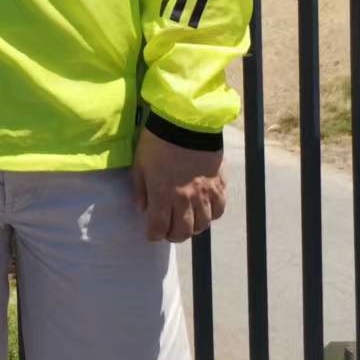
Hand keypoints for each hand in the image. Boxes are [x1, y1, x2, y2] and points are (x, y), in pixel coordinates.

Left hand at [130, 127, 225, 242]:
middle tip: (169, 233)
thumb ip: (140, 188)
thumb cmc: (157, 141)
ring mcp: (204, 193)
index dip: (154, 235)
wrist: (186, 122)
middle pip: (183, 231)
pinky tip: (205, 211)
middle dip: (174, 236)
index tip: (151, 235)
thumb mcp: (139, 164)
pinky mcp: (218, 184)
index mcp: (163, 194)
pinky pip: (219, 209)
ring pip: (203, 224)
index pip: (159, 227)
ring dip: (193, 228)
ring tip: (187, 224)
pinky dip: (212, 215)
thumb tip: (141, 208)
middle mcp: (185, 199)